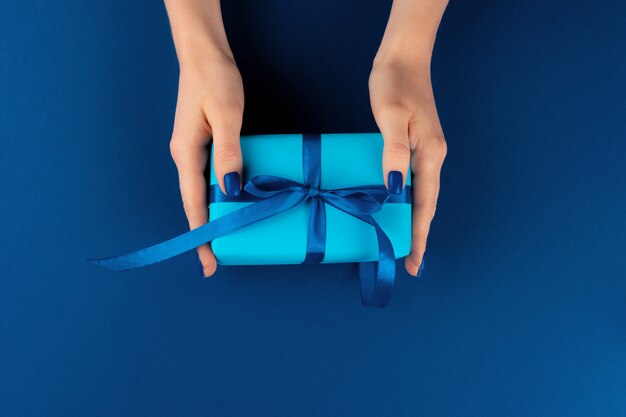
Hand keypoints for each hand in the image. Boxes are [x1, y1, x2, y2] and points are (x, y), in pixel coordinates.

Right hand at [169, 55, 243, 276]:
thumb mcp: (225, 114)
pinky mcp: (205, 144)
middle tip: (221, 259)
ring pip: (204, 191)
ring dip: (216, 215)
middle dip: (207, 232)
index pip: (194, 204)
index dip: (202, 234)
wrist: (204, 55)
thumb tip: (231, 189)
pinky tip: (236, 201)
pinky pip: (212, 177)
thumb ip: (228, 151)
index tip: (208, 263)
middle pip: (196, 203)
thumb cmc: (214, 80)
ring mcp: (194, 151)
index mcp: (186, 153)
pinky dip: (222, 194)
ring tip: (231, 237)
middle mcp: (186, 157)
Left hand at [369, 55, 446, 276]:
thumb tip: (395, 189)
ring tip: (403, 242)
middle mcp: (433, 156)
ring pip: (422, 195)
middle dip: (419, 234)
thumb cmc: (394, 83)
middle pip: (427, 205)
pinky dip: (408, 200)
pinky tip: (396, 206)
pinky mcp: (417, 144)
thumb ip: (393, 152)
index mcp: (430, 154)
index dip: (419, 235)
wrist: (404, 58)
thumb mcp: (389, 116)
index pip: (424, 205)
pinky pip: (415, 181)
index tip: (415, 263)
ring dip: (414, 220)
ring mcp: (427, 150)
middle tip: (409, 262)